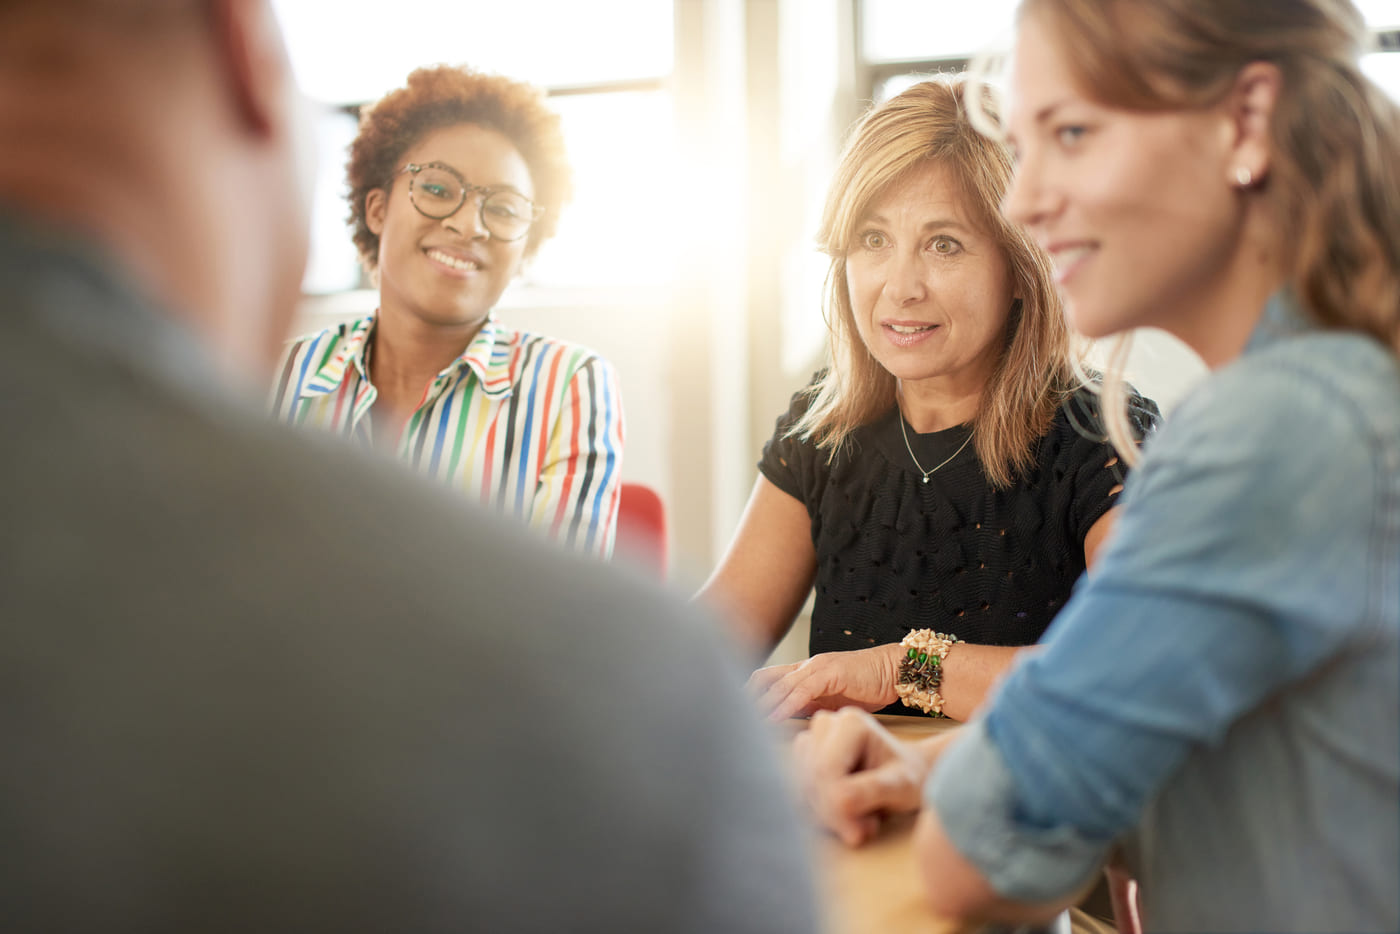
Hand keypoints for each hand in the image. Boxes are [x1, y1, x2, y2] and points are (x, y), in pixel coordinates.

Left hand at [747, 643, 903, 721]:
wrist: (894, 670)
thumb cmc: (867, 686)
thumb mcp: (831, 701)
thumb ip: (809, 707)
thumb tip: (788, 722)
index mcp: (803, 673)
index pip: (766, 681)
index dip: (748, 698)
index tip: (734, 718)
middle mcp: (805, 668)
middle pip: (763, 678)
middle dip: (746, 700)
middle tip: (731, 721)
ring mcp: (816, 668)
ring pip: (779, 684)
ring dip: (761, 705)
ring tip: (746, 723)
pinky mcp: (830, 672)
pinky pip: (802, 689)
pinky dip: (785, 704)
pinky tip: (774, 718)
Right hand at [790, 707, 937, 845]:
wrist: (908, 774)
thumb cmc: (909, 777)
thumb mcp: (902, 786)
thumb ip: (873, 790)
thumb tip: (840, 804)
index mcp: (851, 723)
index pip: (825, 769)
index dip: (835, 806)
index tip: (858, 834)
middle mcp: (826, 725)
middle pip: (811, 779)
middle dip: (833, 814)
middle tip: (865, 831)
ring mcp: (812, 740)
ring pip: (802, 788)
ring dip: (828, 816)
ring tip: (862, 820)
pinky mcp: (804, 759)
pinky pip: (800, 794)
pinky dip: (821, 814)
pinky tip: (847, 816)